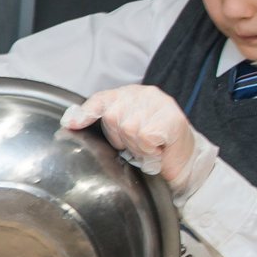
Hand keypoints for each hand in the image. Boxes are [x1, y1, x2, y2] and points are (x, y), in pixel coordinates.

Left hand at [63, 84, 216, 194]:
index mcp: (130, 95)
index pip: (101, 99)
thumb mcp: (125, 132)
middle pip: (112, 116)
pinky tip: (159, 149)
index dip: (85, 112)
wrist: (185, 162)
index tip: (70, 124)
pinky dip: (149, 150)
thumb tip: (71, 121)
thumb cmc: (154, 147)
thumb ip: (105, 122)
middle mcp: (144, 94)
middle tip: (137, 146)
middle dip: (120, 139)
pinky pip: (145, 137)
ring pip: (129, 128)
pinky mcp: (171, 118)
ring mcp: (160, 104)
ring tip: (149, 148)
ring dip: (136, 147)